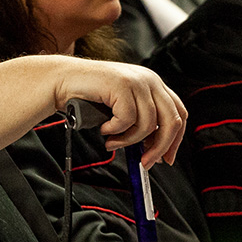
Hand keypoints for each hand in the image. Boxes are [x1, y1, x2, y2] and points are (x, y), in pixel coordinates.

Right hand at [54, 60, 186, 167]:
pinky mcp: (122, 85)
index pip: (179, 113)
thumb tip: (154, 151)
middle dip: (159, 147)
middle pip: (172, 120)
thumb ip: (141, 121)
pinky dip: (115, 130)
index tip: (166, 158)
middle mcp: (149, 79)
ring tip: (112, 141)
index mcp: (153, 84)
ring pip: (148, 124)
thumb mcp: (122, 108)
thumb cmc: (89, 96)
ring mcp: (137, 81)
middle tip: (145, 162)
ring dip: (128, 140)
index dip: (175, 140)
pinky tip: (104, 127)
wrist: (62, 80)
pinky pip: (127, 119)